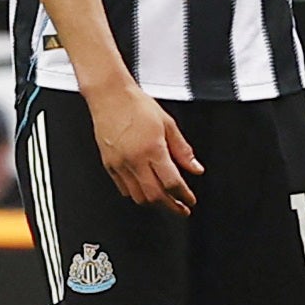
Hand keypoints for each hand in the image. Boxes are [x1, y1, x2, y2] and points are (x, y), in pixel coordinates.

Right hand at [89, 82, 202, 213]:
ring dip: (154, 202)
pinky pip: (124, 189)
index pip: (172, 183)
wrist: (109, 96)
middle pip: (155, 196)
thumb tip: (195, 168)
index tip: (190, 200)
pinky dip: (136, 194)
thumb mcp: (168, 124)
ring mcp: (120, 164)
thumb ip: (183, 150)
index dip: (184, 196)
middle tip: (181, 209)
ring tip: (165, 200)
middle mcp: (135, 160)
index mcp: (153, 149)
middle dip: (171, 207)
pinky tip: (145, 189)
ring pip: (138, 196)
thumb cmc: (136, 105)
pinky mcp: (109, 165)